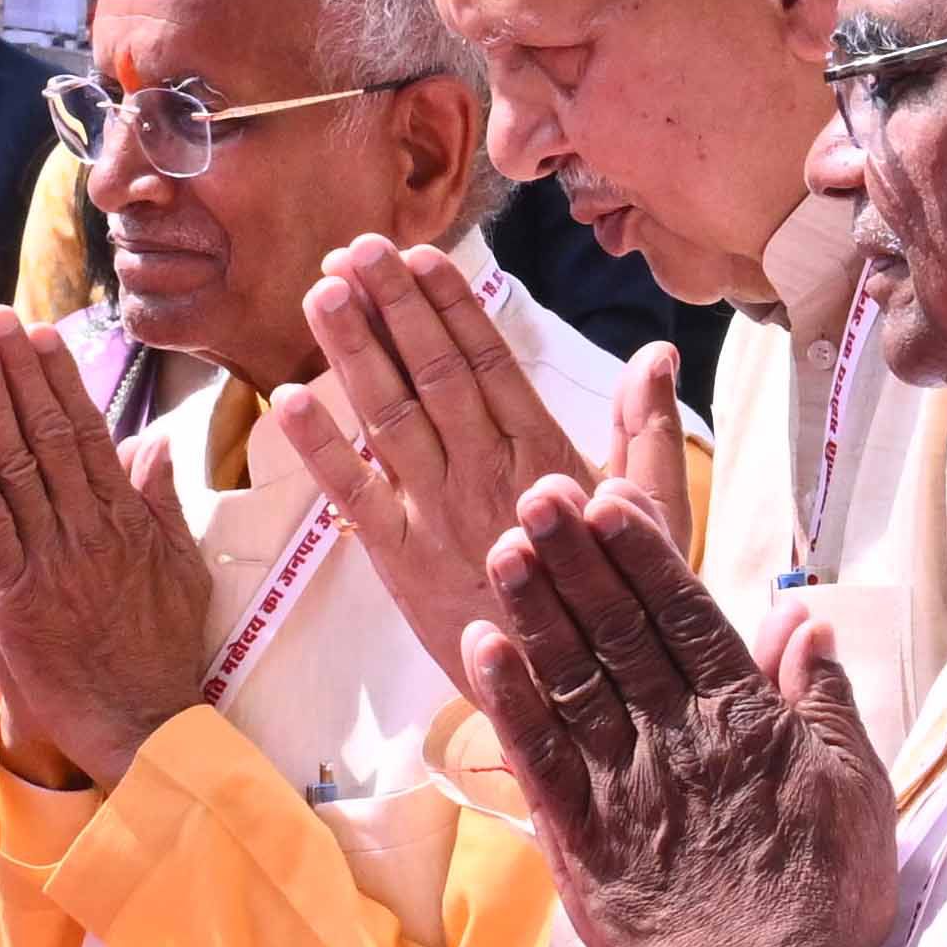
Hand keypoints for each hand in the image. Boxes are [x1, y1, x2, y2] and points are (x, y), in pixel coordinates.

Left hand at [0, 305, 212, 788]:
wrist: (140, 724)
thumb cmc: (161, 650)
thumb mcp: (182, 570)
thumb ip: (162, 503)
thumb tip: (156, 442)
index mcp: (128, 518)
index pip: (87, 429)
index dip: (60, 376)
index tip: (39, 332)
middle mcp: (89, 529)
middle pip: (47, 432)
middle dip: (17, 370)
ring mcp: (50, 560)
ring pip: (18, 465)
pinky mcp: (15, 595)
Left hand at [264, 239, 690, 692]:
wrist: (576, 700)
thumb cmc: (616, 601)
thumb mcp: (652, 514)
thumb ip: (650, 430)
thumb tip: (657, 354)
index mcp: (546, 456)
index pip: (491, 361)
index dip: (452, 304)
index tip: (422, 253)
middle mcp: (487, 475)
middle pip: (434, 373)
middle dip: (393, 304)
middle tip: (356, 246)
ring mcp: (439, 516)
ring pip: (390, 418)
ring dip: (353, 351)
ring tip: (321, 290)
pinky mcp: (400, 562)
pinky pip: (353, 496)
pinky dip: (320, 449)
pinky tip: (288, 400)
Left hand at [461, 472, 895, 946]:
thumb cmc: (828, 899)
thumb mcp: (859, 790)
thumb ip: (826, 700)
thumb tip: (805, 621)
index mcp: (746, 721)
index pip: (687, 616)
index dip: (643, 554)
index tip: (609, 498)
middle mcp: (677, 739)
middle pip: (619, 632)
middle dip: (576, 558)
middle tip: (537, 494)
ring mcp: (624, 789)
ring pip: (572, 680)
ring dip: (535, 609)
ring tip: (504, 546)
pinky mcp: (582, 842)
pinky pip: (537, 758)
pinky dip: (508, 699)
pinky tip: (480, 645)